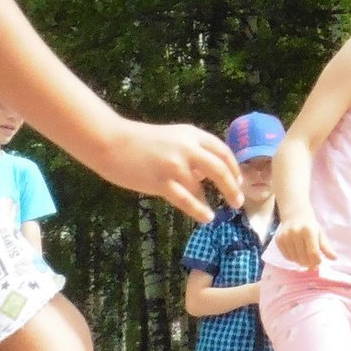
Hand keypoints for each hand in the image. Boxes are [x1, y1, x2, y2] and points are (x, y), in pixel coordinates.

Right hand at [90, 119, 239, 220]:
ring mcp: (174, 165)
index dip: (234, 168)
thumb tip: (206, 176)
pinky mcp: (160, 181)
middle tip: (239, 202)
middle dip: (233, 187)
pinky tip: (206, 217)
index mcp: (192, 134)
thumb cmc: (140, 142)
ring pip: (203, 186)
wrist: (111, 142)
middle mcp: (187, 148)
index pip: (222, 151)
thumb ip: (190, 154)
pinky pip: (186, 200)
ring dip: (212, 201)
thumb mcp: (172, 139)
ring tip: (216, 214)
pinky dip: (199, 210)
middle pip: (220, 168)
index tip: (240, 182)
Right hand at [274, 213, 334, 267]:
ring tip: (305, 258)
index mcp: (308, 230)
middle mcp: (295, 232)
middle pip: (303, 257)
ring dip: (301, 262)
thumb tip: (334, 258)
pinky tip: (298, 254)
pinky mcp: (278, 240)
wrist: (295, 214)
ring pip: (294, 259)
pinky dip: (293, 259)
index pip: (313, 252)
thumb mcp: (320, 234)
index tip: (319, 262)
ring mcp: (285, 236)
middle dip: (309, 263)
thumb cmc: (310, 226)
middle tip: (313, 264)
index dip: (317, 261)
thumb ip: (326, 247)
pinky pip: (286, 257)